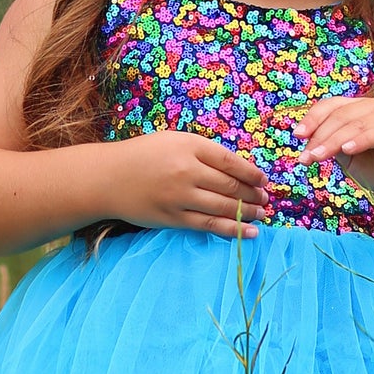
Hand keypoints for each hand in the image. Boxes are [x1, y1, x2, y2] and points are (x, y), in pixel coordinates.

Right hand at [109, 131, 268, 238]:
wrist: (108, 178)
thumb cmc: (143, 156)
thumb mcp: (173, 141)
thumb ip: (203, 152)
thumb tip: (238, 170)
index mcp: (189, 146)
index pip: (230, 161)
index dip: (252, 173)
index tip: (263, 180)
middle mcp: (186, 170)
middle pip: (230, 185)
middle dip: (252, 194)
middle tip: (266, 199)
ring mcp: (180, 196)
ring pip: (223, 206)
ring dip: (247, 212)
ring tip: (262, 214)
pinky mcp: (173, 218)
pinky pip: (209, 225)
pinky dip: (232, 229)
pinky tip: (249, 232)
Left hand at [293, 98, 373, 203]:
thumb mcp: (350, 159)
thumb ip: (333, 147)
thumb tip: (309, 143)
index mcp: (359, 110)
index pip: (332, 106)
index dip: (313, 118)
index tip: (297, 136)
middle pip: (341, 115)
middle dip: (319, 136)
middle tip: (305, 157)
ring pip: (356, 124)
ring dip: (333, 140)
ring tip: (317, 157)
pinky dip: (361, 140)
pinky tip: (346, 150)